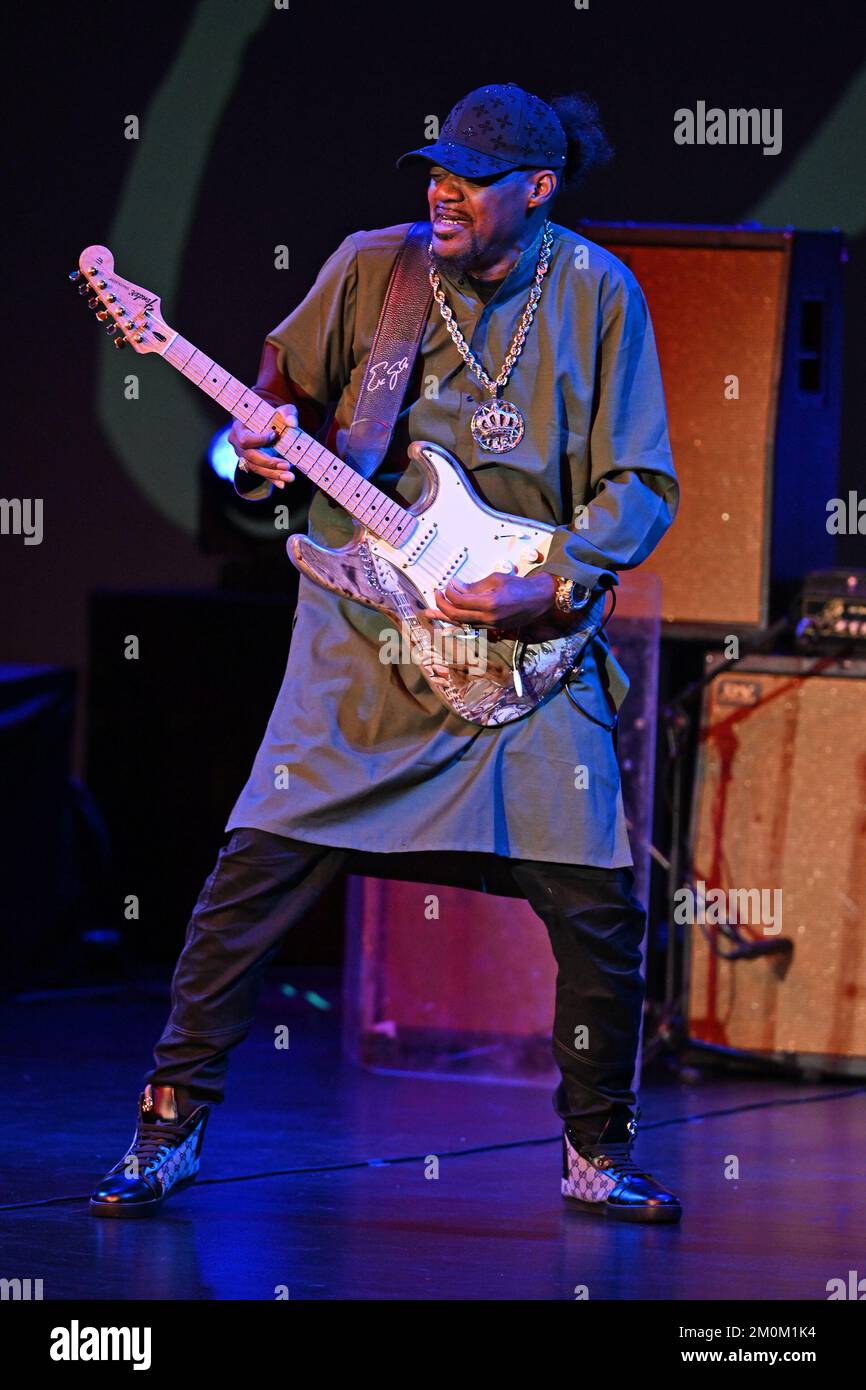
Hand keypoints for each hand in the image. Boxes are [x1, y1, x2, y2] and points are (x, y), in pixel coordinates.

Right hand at [228, 404, 298, 488]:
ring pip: (256, 468)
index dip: (259, 440)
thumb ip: (287, 413)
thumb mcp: (281, 410)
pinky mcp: (252, 464)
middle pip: (251, 457)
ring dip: (273, 474)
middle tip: (287, 465)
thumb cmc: (272, 414)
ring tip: (290, 477)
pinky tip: (282, 484)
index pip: (245, 439)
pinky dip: (272, 479)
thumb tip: (292, 423)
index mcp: (240, 428)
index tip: (274, 435)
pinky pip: (261, 473)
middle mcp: (238, 444)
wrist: (267, 423)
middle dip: (269, 462)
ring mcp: (244, 455)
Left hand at [423, 571, 558, 637]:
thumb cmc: (520, 586)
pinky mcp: (492, 628)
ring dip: (444, 616)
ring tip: (429, 613)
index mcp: (489, 603)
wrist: (540, 600)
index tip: (448, 583)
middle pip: (456, 614)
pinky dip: (457, 620)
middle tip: (436, 593)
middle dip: (441, 605)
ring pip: (461, 623)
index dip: (449, 591)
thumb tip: (455, 586)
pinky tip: (447, 617)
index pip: (459, 600)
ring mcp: (490, 625)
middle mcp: (488, 618)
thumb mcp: (496, 579)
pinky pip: (470, 625)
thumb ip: (474, 586)